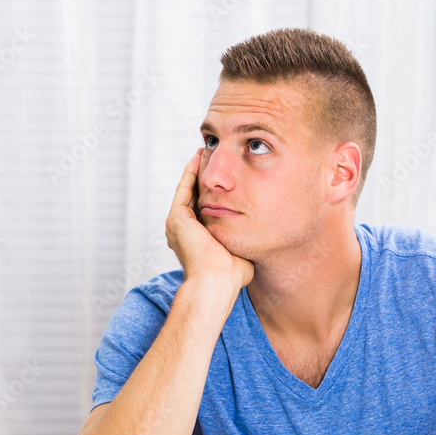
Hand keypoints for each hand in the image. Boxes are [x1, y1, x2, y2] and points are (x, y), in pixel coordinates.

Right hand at [165, 148, 252, 290]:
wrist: (217, 282)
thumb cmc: (232, 276)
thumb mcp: (240, 254)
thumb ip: (244, 242)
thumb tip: (258, 237)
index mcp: (197, 239)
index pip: (204, 209)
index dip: (213, 193)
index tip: (223, 178)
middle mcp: (183, 231)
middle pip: (194, 196)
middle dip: (203, 176)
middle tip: (211, 157)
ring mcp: (178, 224)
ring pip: (187, 189)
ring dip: (195, 170)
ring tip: (204, 151)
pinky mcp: (177, 218)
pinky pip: (184, 188)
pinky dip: (190, 172)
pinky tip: (198, 157)